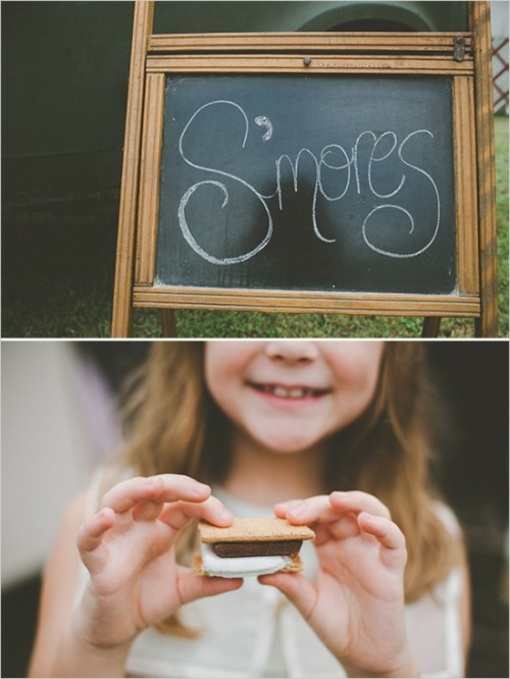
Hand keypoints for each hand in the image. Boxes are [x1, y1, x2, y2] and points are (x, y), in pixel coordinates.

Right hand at [74, 475, 241, 648]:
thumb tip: (240, 577)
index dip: (205, 505)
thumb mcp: (182, 589)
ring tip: (156, 486)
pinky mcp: (96, 559)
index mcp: (160, 527)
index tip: (227, 520)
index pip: (183, 502)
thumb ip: (208, 581)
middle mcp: (137, 525)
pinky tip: (106, 518)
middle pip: (152, 489)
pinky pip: (88, 538)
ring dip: (136, 489)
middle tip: (203, 492)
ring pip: (118, 499)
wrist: (115, 630)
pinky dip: (93, 525)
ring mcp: (115, 538)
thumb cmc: (144, 599)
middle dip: (177, 485)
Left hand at [260, 491, 418, 677]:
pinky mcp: (393, 566)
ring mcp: (373, 552)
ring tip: (334, 500)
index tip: (279, 512)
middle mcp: (352, 543)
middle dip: (316, 505)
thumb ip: (290, 585)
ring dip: (354, 501)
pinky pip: (394, 539)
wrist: (365, 657)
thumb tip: (261, 572)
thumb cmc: (338, 626)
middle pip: (339, 509)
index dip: (299, 509)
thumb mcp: (308, 604)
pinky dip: (383, 526)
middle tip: (294, 513)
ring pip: (371, 511)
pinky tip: (366, 522)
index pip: (315, 516)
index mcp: (330, 546)